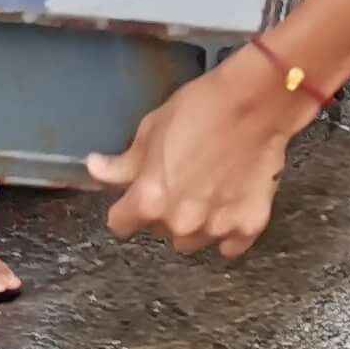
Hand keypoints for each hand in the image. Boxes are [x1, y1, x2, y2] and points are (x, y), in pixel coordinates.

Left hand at [89, 52, 312, 255]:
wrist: (254, 103)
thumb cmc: (198, 110)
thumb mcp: (150, 130)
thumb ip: (123, 163)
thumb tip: (95, 170)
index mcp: (149, 200)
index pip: (120, 224)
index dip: (125, 208)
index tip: (134, 196)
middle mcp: (180, 223)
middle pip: (159, 231)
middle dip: (164, 212)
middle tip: (180, 182)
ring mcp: (216, 228)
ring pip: (193, 241)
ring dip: (194, 224)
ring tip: (207, 193)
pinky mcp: (249, 226)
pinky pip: (230, 245)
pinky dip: (227, 230)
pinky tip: (230, 204)